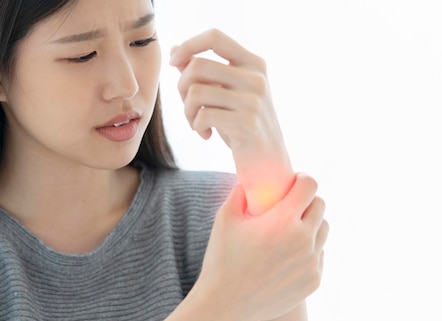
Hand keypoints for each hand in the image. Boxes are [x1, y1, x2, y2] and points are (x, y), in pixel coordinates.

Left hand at [170, 29, 293, 213]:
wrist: (267, 163)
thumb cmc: (242, 126)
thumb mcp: (224, 95)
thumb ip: (203, 73)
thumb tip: (174, 50)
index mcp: (253, 63)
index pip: (215, 37)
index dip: (188, 45)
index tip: (173, 63)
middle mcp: (256, 77)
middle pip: (197, 66)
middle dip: (181, 87)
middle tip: (188, 107)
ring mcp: (253, 100)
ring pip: (196, 92)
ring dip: (187, 111)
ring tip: (196, 123)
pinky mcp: (246, 123)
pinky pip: (202, 116)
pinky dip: (196, 126)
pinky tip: (205, 134)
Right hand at [194, 173, 327, 320]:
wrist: (226, 304)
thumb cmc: (223, 259)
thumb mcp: (225, 219)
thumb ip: (240, 193)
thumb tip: (250, 180)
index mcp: (282, 221)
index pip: (310, 186)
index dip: (302, 180)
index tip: (294, 184)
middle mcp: (303, 240)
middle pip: (321, 206)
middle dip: (306, 202)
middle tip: (290, 208)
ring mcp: (311, 262)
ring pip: (323, 231)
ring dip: (310, 226)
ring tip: (288, 232)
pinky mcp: (314, 280)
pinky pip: (319, 256)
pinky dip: (308, 251)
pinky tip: (287, 256)